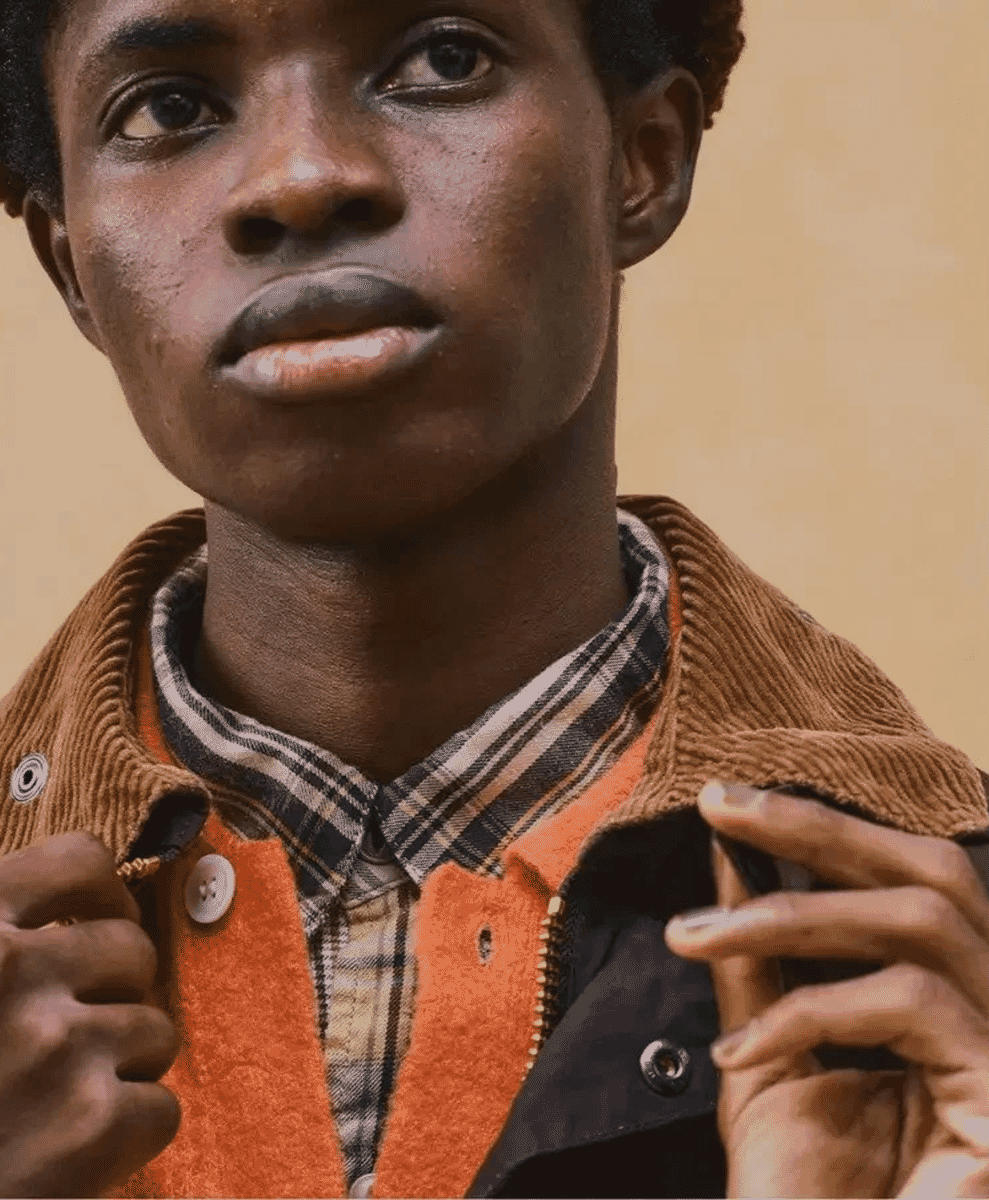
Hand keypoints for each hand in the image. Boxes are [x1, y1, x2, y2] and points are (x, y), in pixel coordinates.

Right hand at [0, 832, 179, 1197]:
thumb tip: (52, 913)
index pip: (82, 863)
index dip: (101, 898)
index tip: (93, 925)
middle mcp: (12, 973)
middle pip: (132, 952)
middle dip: (110, 998)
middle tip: (65, 1040)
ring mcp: (56, 1046)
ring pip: (154, 1030)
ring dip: (117, 1069)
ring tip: (54, 1104)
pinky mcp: (91, 1125)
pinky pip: (159, 1109)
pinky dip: (125, 1137)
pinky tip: (69, 1156)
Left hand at [664, 781, 988, 1198]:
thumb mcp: (767, 1058)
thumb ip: (759, 960)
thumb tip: (730, 855)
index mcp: (953, 1005)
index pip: (908, 880)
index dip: (825, 827)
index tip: (726, 802)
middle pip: (934, 874)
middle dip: (819, 827)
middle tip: (719, 805)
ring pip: (923, 922)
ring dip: (788, 915)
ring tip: (689, 939)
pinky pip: (915, 1004)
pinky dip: (813, 1010)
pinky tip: (741, 1049)